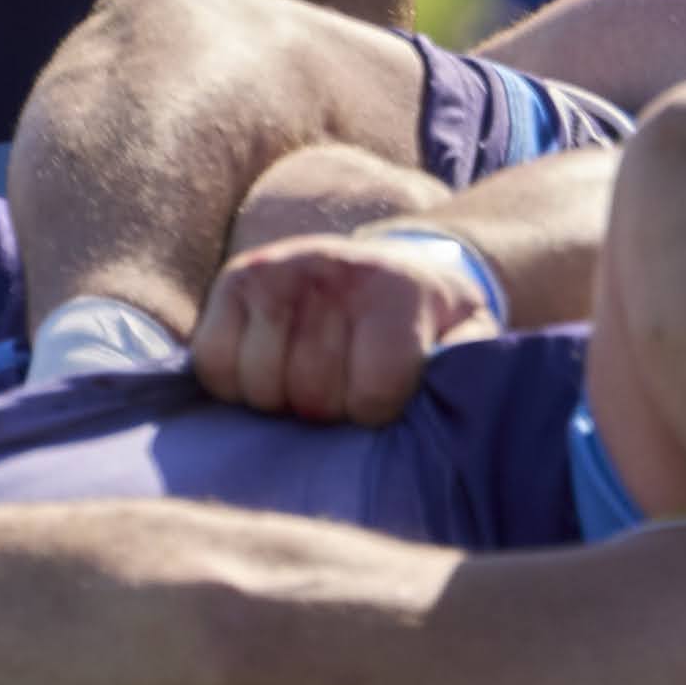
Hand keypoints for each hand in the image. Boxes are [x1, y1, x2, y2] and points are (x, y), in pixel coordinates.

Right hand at [191, 234, 495, 425]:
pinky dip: (235, 383)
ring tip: (307, 381)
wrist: (395, 267)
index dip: (375, 414)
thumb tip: (454, 417)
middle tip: (344, 391)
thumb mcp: (471, 344)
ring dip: (282, 401)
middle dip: (328, 413)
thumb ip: (472, 376)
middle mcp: (332, 270)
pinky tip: (269, 371)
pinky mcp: (235, 280)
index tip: (386, 398)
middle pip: (311, 395)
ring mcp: (277, 271)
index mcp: (395, 292)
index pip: (370, 394)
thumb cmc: (432, 326)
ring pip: (259, 385)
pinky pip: (214, 364)